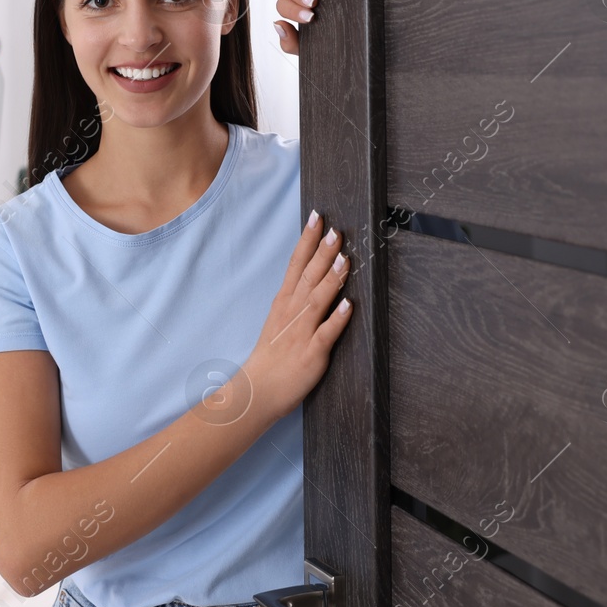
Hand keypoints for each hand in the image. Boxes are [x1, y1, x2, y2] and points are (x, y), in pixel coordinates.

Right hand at [246, 210, 351, 419]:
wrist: (258, 390)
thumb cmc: (272, 356)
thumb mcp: (280, 319)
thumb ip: (297, 298)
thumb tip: (314, 276)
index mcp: (284, 302)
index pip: (296, 264)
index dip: (307, 240)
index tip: (318, 217)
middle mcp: (292, 312)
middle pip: (308, 276)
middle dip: (323, 252)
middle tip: (336, 230)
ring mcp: (301, 332)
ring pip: (318, 300)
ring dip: (332, 279)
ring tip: (345, 259)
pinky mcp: (312, 353)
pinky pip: (326, 334)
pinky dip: (337, 319)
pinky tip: (349, 305)